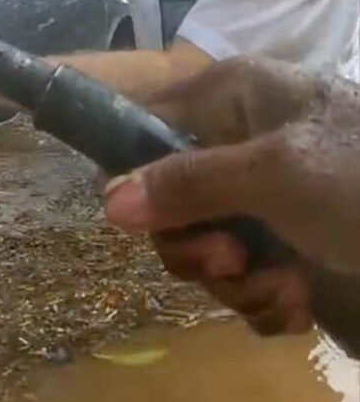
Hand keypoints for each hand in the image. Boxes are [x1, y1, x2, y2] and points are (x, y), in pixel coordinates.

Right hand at [101, 57, 359, 335]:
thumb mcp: (276, 174)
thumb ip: (188, 185)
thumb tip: (104, 204)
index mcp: (232, 99)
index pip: (142, 129)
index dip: (135, 179)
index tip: (152, 221)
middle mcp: (239, 146)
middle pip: (166, 206)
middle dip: (197, 248)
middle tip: (233, 259)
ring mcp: (264, 201)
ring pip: (202, 251)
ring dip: (237, 283)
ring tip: (284, 286)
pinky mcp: (289, 246)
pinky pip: (240, 279)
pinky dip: (265, 300)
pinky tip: (297, 302)